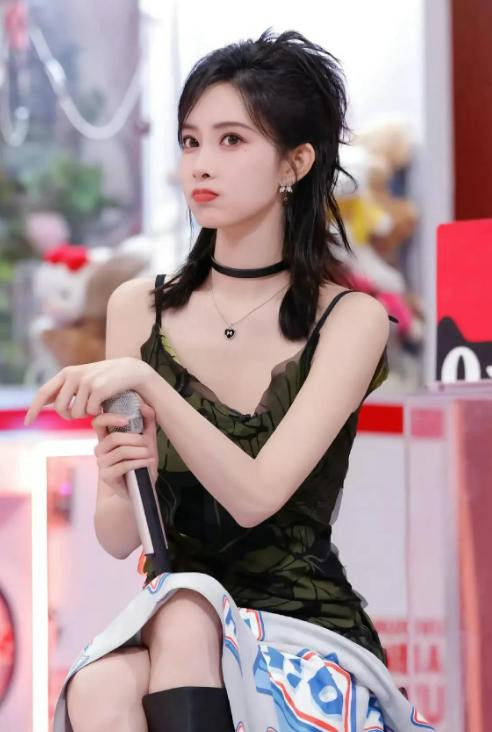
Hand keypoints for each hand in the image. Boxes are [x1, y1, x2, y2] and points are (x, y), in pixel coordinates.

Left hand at [24, 357, 153, 425]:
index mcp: (67, 372)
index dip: (34, 409)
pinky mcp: (98, 388)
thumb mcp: (83, 379)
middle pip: (60, 408)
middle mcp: (73, 375)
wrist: (132, 371)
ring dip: (86, 415)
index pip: (43, 392)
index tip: (28, 423)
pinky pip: (91, 412)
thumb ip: (65, 389)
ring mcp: (85, 381)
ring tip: (96, 406)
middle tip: (83, 414)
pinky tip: (105, 404)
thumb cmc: (106, 379)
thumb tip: (44, 403)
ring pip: (76, 413)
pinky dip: (98, 413)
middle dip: (70, 416)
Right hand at [92, 400, 158, 493]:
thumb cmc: (141, 463)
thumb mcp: (147, 440)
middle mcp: (100, 450)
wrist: (140, 489)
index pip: (97, 421)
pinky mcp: (106, 476)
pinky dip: (139, 462)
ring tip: (149, 455)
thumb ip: (146, 422)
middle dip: (135, 439)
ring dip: (140, 452)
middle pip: (114, 438)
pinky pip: (123, 465)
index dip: (109, 417)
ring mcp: (101, 463)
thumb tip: (144, 404)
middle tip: (148, 444)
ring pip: (121, 451)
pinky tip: (147, 462)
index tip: (126, 419)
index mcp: (106, 438)